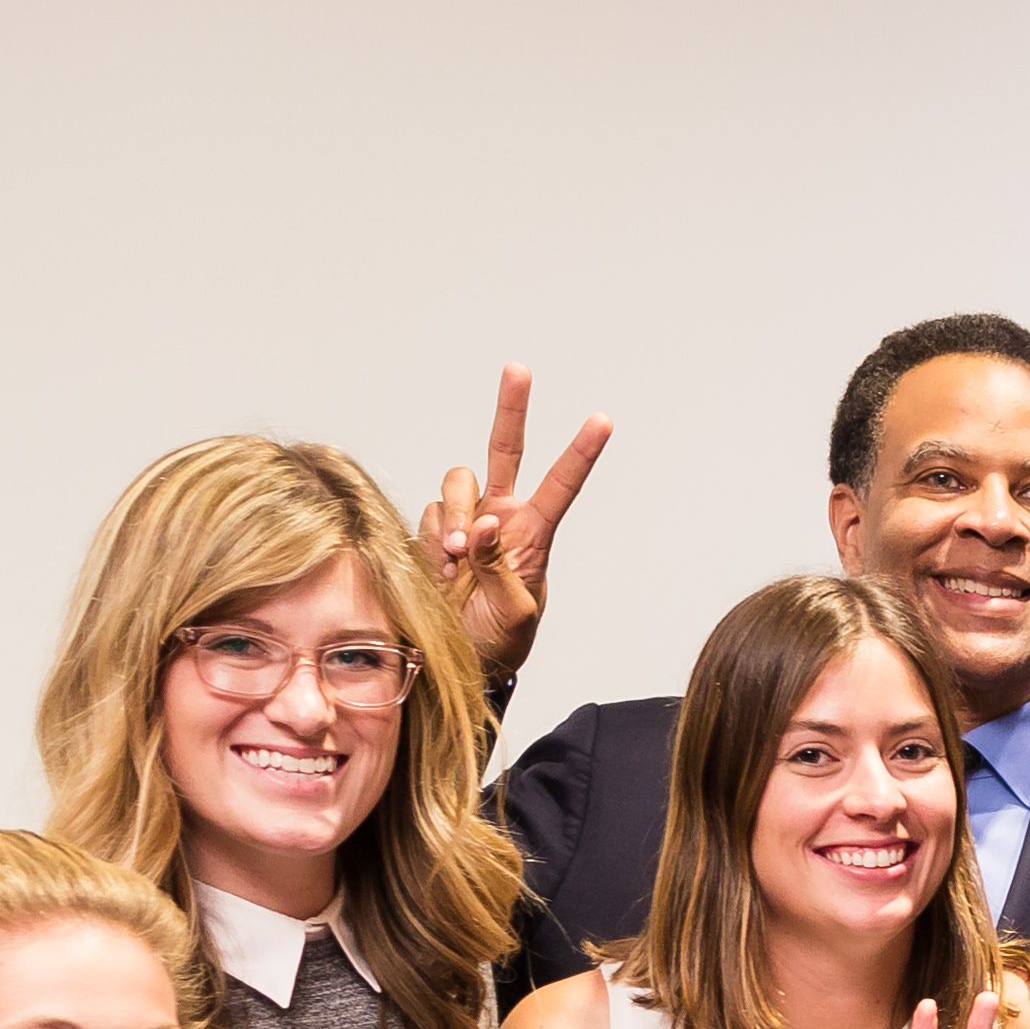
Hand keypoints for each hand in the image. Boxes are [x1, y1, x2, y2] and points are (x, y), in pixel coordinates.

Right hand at [423, 364, 609, 683]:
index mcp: (534, 534)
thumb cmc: (500, 641)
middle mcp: (500, 517)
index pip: (561, 485)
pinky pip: (426, 514)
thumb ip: (500, 566)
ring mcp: (463, 521)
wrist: (460, 659)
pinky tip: (441, 573)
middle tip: (519, 369)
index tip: (603, 421)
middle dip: (512, 407)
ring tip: (455, 564)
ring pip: (456, 483)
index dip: (580, 452)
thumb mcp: (514, 612)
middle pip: (504, 449)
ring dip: (452, 516)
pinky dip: (430, 540)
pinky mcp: (431, 532)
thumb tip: (484, 524)